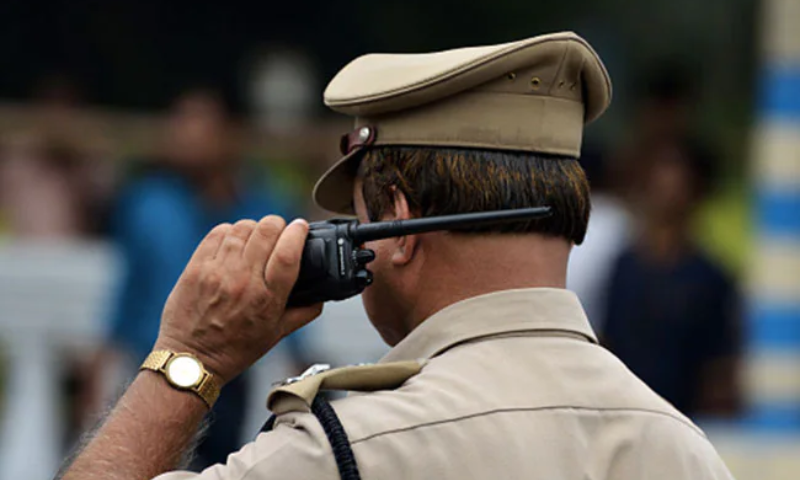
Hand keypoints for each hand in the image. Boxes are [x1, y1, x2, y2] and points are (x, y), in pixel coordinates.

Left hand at [154, 216, 321, 384]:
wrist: (191, 359)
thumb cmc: (234, 349)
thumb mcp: (276, 335)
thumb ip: (303, 313)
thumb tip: (321, 296)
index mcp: (267, 299)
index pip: (288, 252)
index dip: (298, 232)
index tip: (301, 227)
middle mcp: (243, 282)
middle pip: (266, 231)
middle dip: (278, 224)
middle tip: (279, 231)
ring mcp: (217, 272)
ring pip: (243, 227)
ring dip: (255, 228)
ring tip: (256, 237)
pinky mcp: (197, 267)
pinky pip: (218, 233)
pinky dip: (230, 231)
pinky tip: (234, 241)